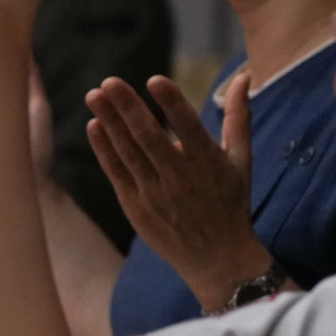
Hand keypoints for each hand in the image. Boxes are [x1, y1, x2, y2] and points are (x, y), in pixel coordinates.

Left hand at [85, 71, 270, 311]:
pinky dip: (104, 150)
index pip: (190, 128)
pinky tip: (94, 126)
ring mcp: (156, 194)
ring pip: (129, 154)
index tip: (155, 79)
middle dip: (129, 109)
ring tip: (94, 95)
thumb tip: (242, 76)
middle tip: (109, 81)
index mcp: (209, 164)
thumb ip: (238, 117)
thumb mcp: (241, 161)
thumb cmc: (230, 202)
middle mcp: (181, 178)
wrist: (217, 258)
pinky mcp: (136, 207)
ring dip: (110, 123)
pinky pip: (117, 173)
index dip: (172, 104)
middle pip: (151, 139)